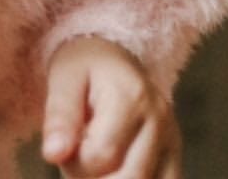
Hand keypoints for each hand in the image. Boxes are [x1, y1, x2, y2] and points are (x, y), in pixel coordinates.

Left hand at [41, 35, 181, 177]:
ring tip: (96, 161)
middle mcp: (160, 122)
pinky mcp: (174, 158)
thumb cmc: (84, 68)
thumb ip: (59, 116)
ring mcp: (172, 142)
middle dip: (92, 178)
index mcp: (132, 97)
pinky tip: (115, 169)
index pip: (101, 156)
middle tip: (78, 157)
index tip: (65, 144)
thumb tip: (53, 154)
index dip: (73, 162)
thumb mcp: (63, 78)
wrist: (113, 59)